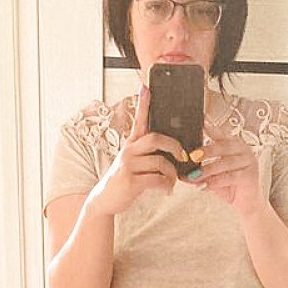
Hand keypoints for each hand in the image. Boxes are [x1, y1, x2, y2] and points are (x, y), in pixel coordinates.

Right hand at [86, 86, 187, 215]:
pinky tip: (166, 191)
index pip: (138, 120)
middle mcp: (128, 151)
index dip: (143, 104)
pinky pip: (157, 179)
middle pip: (156, 138)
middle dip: (175, 146)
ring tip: (171, 182)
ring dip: (172, 174)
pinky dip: (166, 186)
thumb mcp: (132, 162)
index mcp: (131, 144)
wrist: (105, 199)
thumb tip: (173, 151)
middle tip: (182, 156)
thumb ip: (147, 154)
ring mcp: (128, 165)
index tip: (146, 87)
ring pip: (161, 162)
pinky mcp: (130, 181)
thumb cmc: (124, 180)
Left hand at [181, 122, 264, 217]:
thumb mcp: (211, 176)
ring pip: (225, 163)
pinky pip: (230, 176)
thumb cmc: (229, 185)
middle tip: (193, 156)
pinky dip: (216, 181)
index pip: (219, 133)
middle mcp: (242, 148)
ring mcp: (248, 161)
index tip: (199, 123)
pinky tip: (205, 185)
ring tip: (194, 175)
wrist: (246, 202)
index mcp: (232, 143)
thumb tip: (181, 173)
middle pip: (222, 146)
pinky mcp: (251, 174)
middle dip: (206, 151)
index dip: (209, 127)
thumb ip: (198, 172)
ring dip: (208, 170)